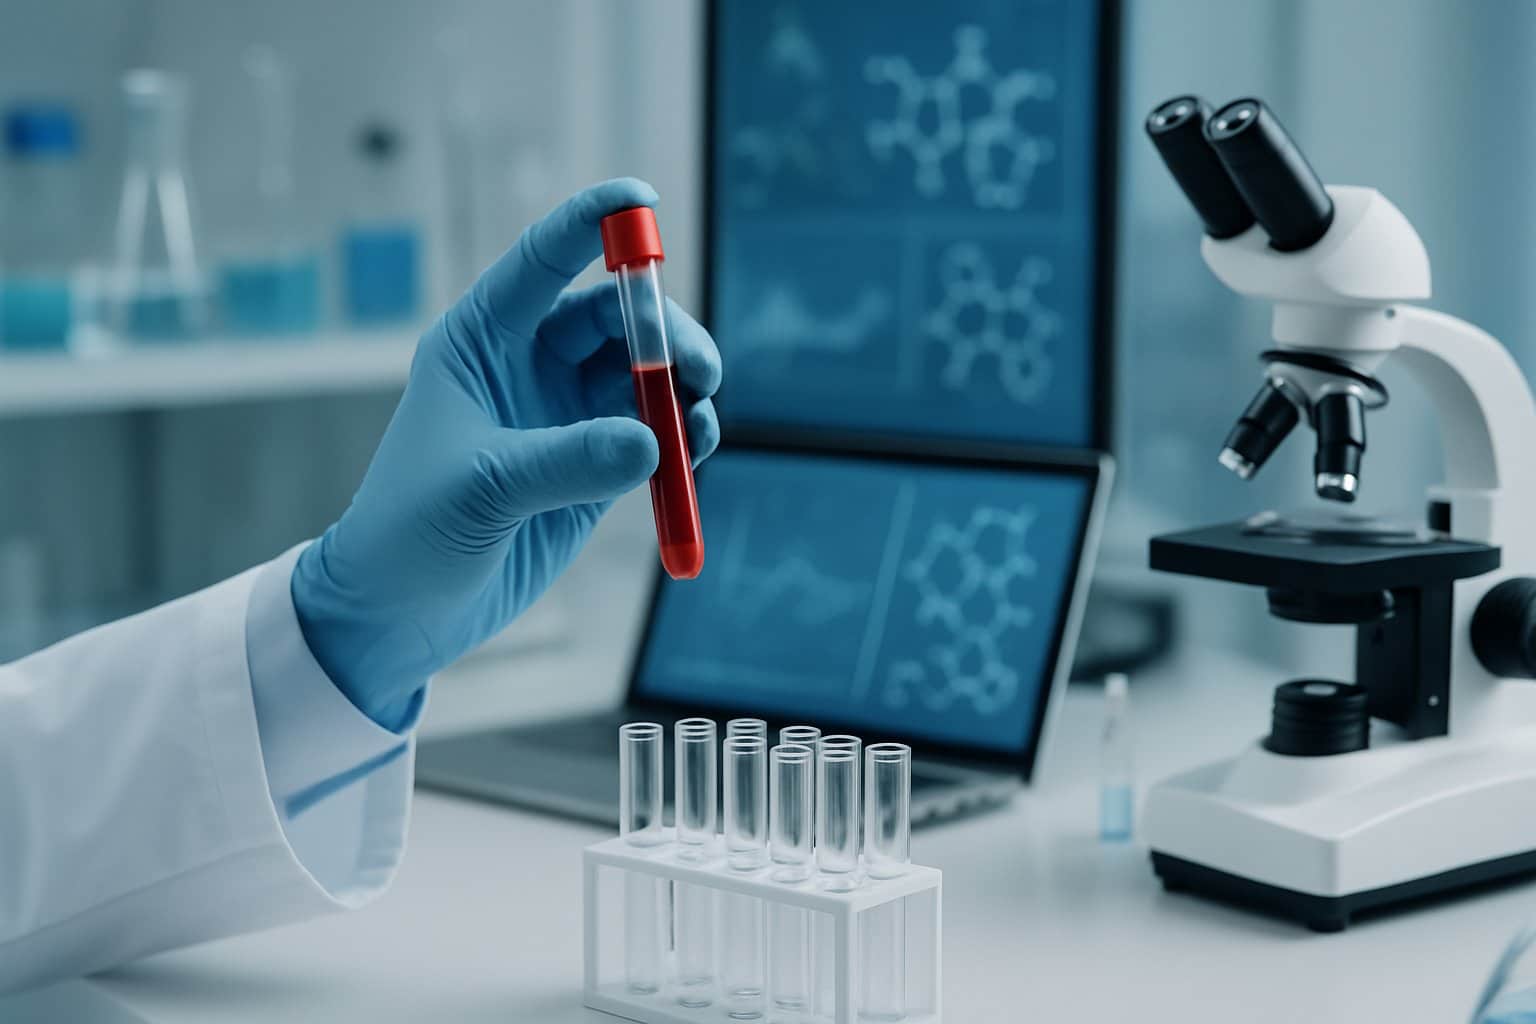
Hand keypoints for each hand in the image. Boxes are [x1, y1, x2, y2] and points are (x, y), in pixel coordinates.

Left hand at [292, 179, 721, 729]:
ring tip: (699, 427)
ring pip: (646, 376)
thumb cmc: (410, 533)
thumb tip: (653, 443)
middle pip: (619, 319)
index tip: (645, 202)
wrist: (401, 611)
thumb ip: (567, 461)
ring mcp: (565, 414)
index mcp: (482, 341)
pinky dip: (684, 439)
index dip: (595, 223)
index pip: (545, 259)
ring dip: (683, 391)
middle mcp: (529, 364)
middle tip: (700, 374)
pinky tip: (691, 460)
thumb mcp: (482, 489)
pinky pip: (655, 434)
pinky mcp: (593, 465)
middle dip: (667, 337)